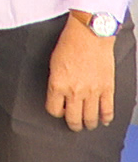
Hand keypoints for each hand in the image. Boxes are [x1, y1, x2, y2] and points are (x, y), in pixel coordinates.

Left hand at [48, 13, 118, 130]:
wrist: (89, 35)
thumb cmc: (69, 44)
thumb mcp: (53, 65)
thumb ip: (56, 83)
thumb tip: (59, 95)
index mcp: (58, 85)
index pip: (54, 110)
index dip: (56, 112)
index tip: (59, 111)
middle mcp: (75, 91)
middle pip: (73, 118)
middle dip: (73, 125)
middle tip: (74, 126)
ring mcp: (93, 92)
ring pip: (90, 118)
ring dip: (89, 124)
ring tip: (88, 124)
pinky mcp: (107, 89)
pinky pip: (107, 110)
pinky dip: (106, 118)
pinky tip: (104, 120)